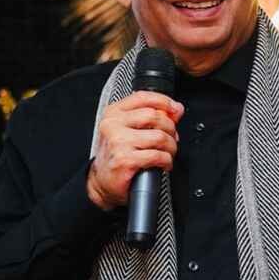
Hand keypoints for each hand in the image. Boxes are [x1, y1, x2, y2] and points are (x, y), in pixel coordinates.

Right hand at [87, 91, 184, 210]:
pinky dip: (166, 160)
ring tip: (167, 152)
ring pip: (159, 136)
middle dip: (170, 128)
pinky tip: (163, 163)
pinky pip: (157, 155)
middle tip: (171, 138)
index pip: (143, 97)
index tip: (175, 110)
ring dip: (170, 146)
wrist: (103, 182)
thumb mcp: (128, 130)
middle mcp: (113, 125)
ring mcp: (118, 142)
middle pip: (154, 116)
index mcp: (113, 113)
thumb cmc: (117, 155)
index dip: (164, 102)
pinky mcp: (125, 160)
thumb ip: (151, 117)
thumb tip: (176, 110)